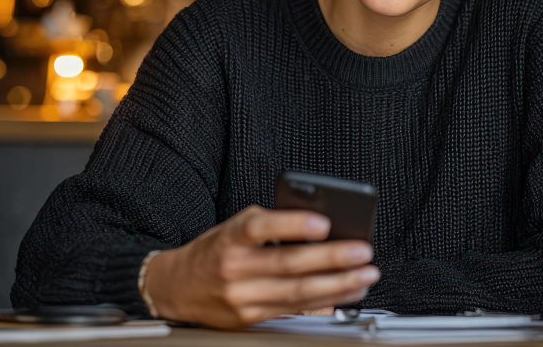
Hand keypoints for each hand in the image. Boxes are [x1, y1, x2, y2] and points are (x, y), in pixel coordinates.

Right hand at [144, 205, 379, 327]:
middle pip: (289, 265)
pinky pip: (293, 311)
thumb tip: (321, 227)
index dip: (293, 225)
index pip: (261, 228)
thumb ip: (272, 224)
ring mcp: (242, 298)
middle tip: (363, 252)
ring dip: (338, 285)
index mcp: (231, 237)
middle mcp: (234, 268)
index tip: (324, 222)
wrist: (176, 287)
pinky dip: (325, 302)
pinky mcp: (249, 319)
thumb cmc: (216, 249)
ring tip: (365, 275)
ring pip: (297, 293)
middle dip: (332, 260)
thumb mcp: (236, 225)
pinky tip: (346, 293)